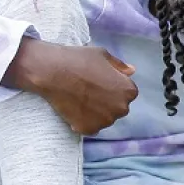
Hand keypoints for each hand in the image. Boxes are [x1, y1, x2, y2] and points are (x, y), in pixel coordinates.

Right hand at [4, 36, 138, 134]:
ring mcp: (105, 121)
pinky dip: (83, 122)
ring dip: (96, 113)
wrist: (51, 72)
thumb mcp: (103, 55)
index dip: (112, 87)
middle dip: (106, 102)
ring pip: (104, 119)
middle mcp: (121, 108)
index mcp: (129, 90)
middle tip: (88, 91)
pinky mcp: (88, 129)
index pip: (126, 93)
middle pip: (117, 108)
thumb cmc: (78, 59)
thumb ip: (119, 66)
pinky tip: (74, 110)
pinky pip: (90, 128)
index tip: (98, 82)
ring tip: (80, 99)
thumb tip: (132, 71)